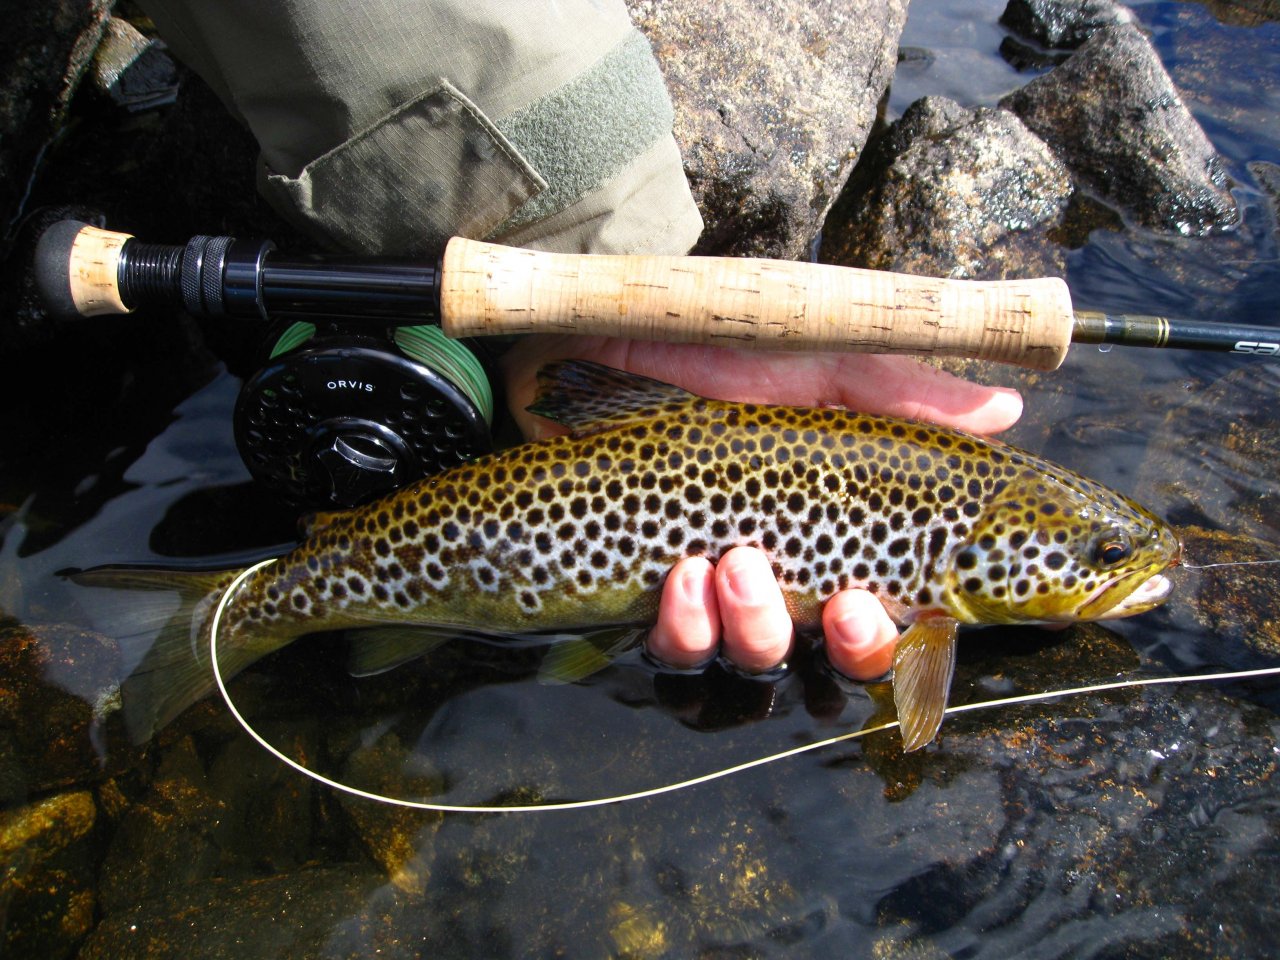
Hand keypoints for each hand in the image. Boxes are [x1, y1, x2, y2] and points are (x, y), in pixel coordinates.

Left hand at [502, 336, 1022, 680]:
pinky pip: (680, 654)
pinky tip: (682, 577)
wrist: (607, 345)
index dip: (911, 635)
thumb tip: (1008, 413)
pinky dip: (687, 627)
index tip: (916, 612)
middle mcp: (787, 574)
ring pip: (761, 664)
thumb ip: (906, 395)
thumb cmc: (716, 354)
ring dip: (760, 627)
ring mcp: (716, 596)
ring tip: (735, 564)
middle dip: (852, 648)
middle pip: (840, 662)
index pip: (896, 608)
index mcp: (838, 530)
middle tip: (844, 605)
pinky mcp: (647, 601)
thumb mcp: (820, 366)